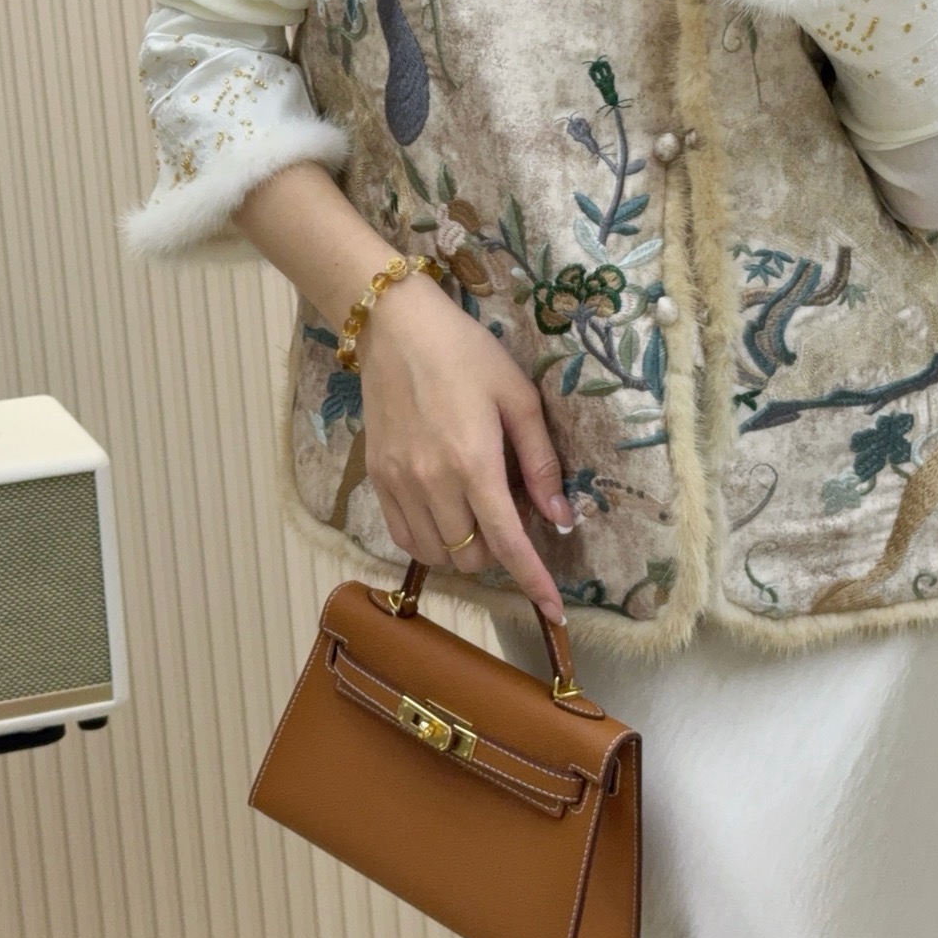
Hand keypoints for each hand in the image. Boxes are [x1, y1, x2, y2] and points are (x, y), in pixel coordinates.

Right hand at [356, 273, 573, 624]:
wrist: (395, 327)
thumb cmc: (466, 354)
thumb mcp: (518, 397)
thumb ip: (540, 462)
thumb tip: (560, 517)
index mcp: (474, 462)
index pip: (509, 543)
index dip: (534, 582)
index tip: (555, 610)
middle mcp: (432, 482)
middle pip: (471, 558)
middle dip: (498, 552)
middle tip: (508, 513)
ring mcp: (399, 484)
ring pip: (437, 555)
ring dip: (464, 550)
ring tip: (476, 511)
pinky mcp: (377, 479)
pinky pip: (405, 537)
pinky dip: (431, 541)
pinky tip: (444, 513)